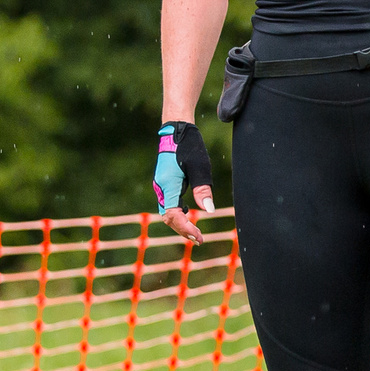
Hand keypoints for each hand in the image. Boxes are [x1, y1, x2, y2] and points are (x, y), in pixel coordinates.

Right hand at [152, 122, 215, 241]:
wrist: (176, 130)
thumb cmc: (189, 146)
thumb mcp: (200, 167)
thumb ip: (203, 189)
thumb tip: (208, 210)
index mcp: (168, 185)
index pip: (172, 215)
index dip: (185, 228)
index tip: (198, 236)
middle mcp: (161, 187)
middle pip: (168, 217)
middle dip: (183, 230)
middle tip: (199, 240)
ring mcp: (161, 185)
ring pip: (167, 212)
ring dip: (180, 223)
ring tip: (195, 233)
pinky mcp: (165, 183)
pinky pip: (169, 204)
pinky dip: (178, 213)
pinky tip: (188, 214)